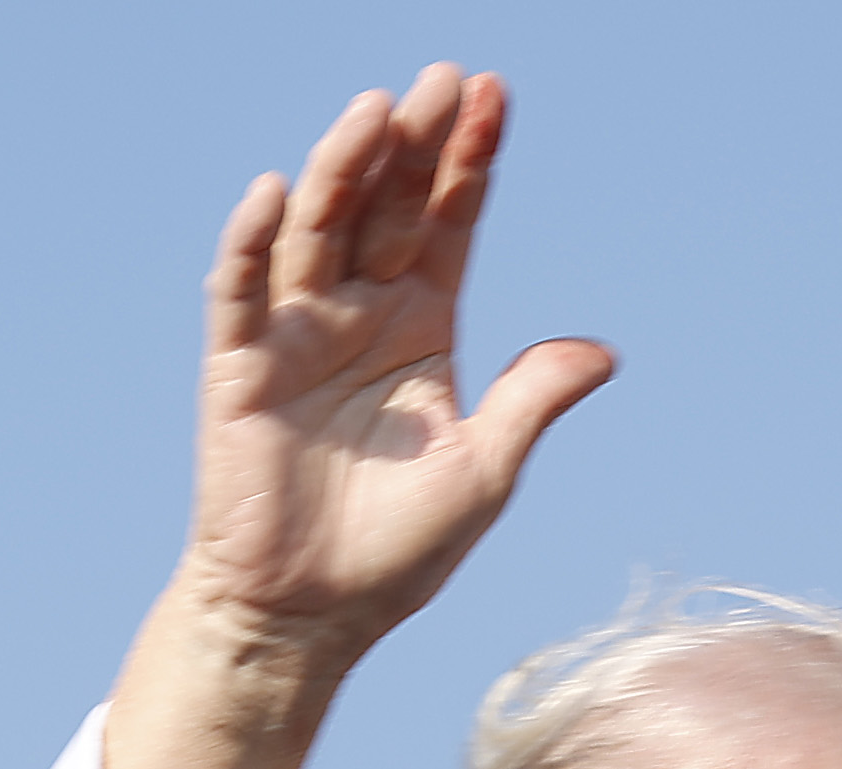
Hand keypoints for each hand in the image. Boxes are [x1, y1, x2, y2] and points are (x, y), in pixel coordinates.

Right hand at [102, 65, 614, 768]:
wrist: (311, 616)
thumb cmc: (398, 551)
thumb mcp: (484, 472)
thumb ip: (533, 401)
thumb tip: (602, 352)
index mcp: (423, 327)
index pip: (447, 222)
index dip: (468, 162)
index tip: (492, 95)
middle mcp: (359, 315)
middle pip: (386, 207)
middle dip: (412, 144)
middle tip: (440, 79)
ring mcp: (297, 335)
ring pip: (319, 231)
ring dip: (342, 170)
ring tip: (373, 113)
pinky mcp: (240, 369)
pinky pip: (240, 293)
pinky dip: (251, 244)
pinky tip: (274, 194)